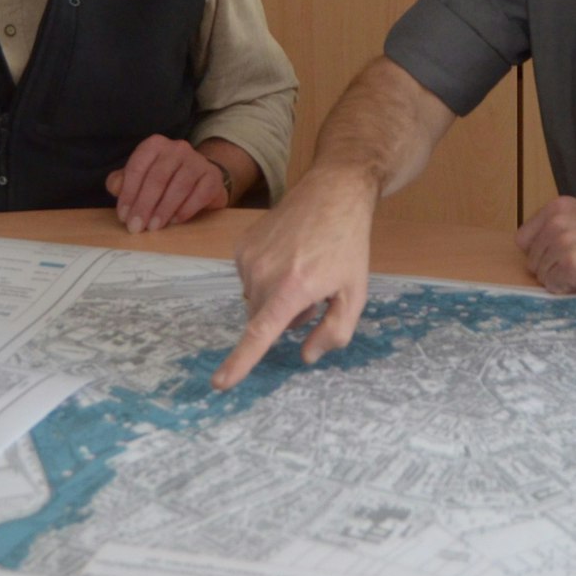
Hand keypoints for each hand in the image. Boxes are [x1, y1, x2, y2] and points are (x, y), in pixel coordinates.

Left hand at [105, 135, 229, 233]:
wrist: (200, 181)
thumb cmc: (164, 181)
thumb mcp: (140, 179)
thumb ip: (122, 182)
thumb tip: (115, 187)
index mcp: (155, 145)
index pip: (137, 167)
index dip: (129, 194)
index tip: (124, 217)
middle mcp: (177, 148)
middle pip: (157, 177)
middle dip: (145, 205)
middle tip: (137, 227)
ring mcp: (197, 160)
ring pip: (179, 186)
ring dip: (164, 209)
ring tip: (154, 227)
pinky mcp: (213, 176)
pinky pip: (200, 194)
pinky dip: (186, 209)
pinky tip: (176, 220)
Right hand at [211, 168, 375, 390]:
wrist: (331, 193)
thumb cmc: (347, 245)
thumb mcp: (355, 293)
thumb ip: (335, 331)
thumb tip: (306, 355)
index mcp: (293, 287)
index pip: (260, 333)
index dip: (240, 362)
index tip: (220, 383)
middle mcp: (264, 273)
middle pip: (262, 319)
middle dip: (284, 316)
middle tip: (313, 292)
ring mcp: (248, 257)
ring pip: (255, 300)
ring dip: (275, 296)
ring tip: (301, 268)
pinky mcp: (241, 246)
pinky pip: (249, 279)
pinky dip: (266, 278)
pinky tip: (287, 256)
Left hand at [515, 196, 575, 294]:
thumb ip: (563, 229)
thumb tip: (540, 254)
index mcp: (558, 208)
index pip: (524, 240)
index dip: (542, 254)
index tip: (561, 259)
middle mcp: (557, 222)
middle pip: (533, 261)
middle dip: (552, 269)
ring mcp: (564, 242)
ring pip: (543, 276)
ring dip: (563, 281)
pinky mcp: (573, 264)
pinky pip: (555, 287)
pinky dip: (570, 290)